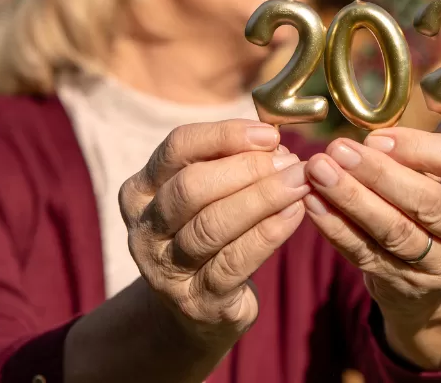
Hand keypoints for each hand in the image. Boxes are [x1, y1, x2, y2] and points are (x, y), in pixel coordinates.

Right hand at [118, 120, 308, 351]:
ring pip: (212, 225)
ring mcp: (165, 269)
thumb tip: (274, 142)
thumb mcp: (206, 195)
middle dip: (247, 169)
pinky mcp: (196, 300)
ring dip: (263, 198)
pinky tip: (295, 214)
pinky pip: (235, 261)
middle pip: (192, 187)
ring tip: (299, 183)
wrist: (197, 306)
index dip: (225, 136)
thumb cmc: (208, 231)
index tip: (270, 134)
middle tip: (292, 162)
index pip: (177, 148)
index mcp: (140, 191)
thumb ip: (228, 164)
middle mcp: (144, 229)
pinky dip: (269, 233)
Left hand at [302, 130, 440, 367]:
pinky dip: (337, 229)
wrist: (438, 257)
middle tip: (336, 150)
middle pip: (428, 204)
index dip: (420, 150)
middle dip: (378, 175)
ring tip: (318, 171)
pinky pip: (368, 255)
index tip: (376, 137)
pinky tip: (314, 203)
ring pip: (395, 232)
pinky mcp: (410, 287)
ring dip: (352, 200)